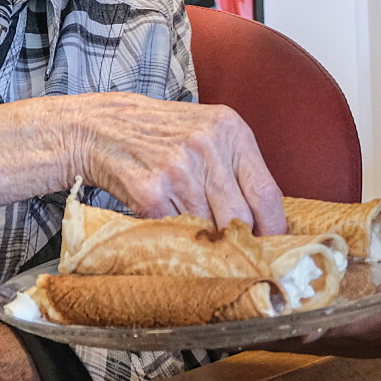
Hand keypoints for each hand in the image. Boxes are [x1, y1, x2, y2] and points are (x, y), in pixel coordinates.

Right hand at [43, 91, 286, 233]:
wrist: (106, 127)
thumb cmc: (165, 134)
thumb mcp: (209, 132)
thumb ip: (238, 168)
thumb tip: (268, 223)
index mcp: (230, 129)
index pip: (267, 193)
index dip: (274, 229)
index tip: (274, 247)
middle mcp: (206, 146)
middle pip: (241, 218)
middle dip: (241, 241)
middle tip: (239, 253)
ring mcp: (177, 169)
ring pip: (209, 229)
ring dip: (206, 240)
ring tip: (199, 238)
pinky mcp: (150, 191)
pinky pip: (177, 231)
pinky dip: (177, 237)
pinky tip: (171, 227)